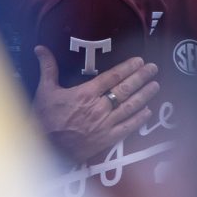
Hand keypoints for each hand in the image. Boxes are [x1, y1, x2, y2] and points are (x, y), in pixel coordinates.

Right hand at [31, 45, 159, 161]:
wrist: (45, 148)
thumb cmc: (44, 119)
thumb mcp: (44, 91)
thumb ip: (47, 68)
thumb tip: (40, 48)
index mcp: (85, 93)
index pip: (111, 77)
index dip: (127, 68)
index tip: (139, 61)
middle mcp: (99, 107)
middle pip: (125, 89)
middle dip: (141, 77)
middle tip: (153, 68)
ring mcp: (105, 123)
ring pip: (130, 106)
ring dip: (144, 95)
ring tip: (156, 85)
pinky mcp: (107, 139)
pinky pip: (128, 127)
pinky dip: (139, 119)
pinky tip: (147, 111)